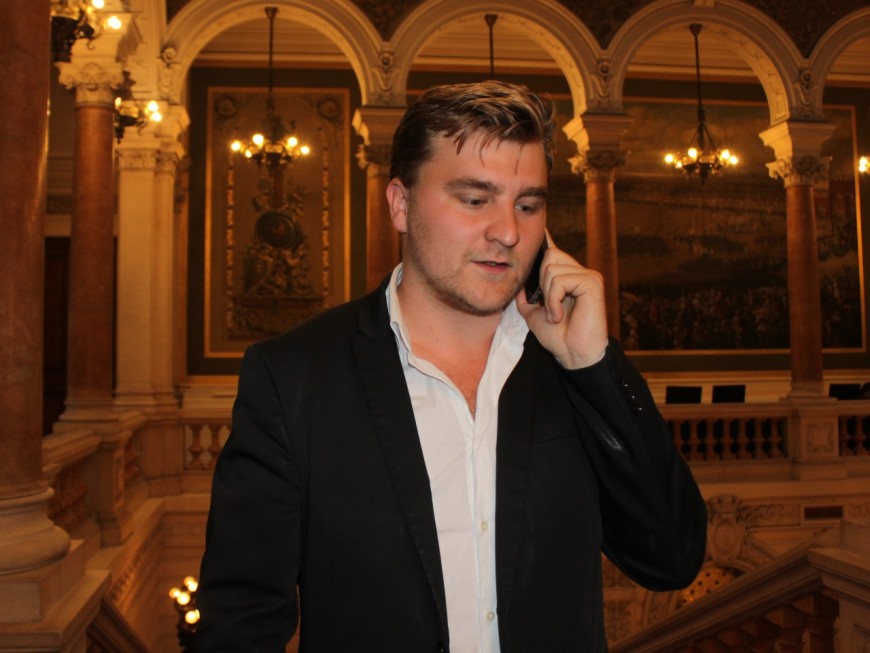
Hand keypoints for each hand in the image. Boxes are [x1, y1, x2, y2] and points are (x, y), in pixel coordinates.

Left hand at [515, 236, 608, 368]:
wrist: (573, 355)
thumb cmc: (558, 338)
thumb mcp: (534, 316)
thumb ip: (526, 300)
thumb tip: (517, 287)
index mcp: (567, 277)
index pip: (554, 252)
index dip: (545, 240)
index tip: (540, 228)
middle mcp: (579, 272)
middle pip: (550, 256)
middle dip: (541, 283)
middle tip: (548, 308)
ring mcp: (588, 276)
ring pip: (552, 268)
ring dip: (548, 296)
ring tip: (555, 315)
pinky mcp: (592, 282)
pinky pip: (561, 280)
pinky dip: (554, 300)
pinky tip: (559, 315)